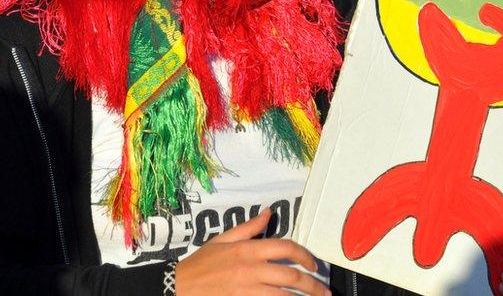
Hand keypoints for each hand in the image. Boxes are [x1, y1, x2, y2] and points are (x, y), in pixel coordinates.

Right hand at [175, 209, 330, 295]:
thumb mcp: (221, 240)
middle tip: (323, 292)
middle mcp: (250, 269)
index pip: (285, 248)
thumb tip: (268, 213)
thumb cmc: (199, 265)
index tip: (314, 265)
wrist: (178, 287)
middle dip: (313, 285)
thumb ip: (248, 228)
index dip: (305, 256)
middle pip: (292, 276)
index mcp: (247, 250)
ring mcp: (247, 290)